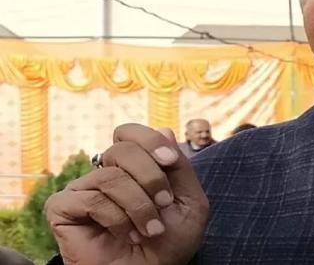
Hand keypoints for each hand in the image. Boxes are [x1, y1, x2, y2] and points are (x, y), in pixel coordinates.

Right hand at [45, 124, 208, 264]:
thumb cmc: (169, 244)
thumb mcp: (189, 202)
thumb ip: (180, 167)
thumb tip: (164, 129)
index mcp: (132, 168)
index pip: (129, 134)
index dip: (149, 141)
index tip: (171, 160)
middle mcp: (105, 174)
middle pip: (122, 149)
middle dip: (151, 177)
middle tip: (164, 203)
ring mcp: (83, 190)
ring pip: (110, 176)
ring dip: (139, 205)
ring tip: (150, 230)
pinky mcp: (62, 209)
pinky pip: (91, 199)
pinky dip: (116, 218)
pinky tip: (126, 235)